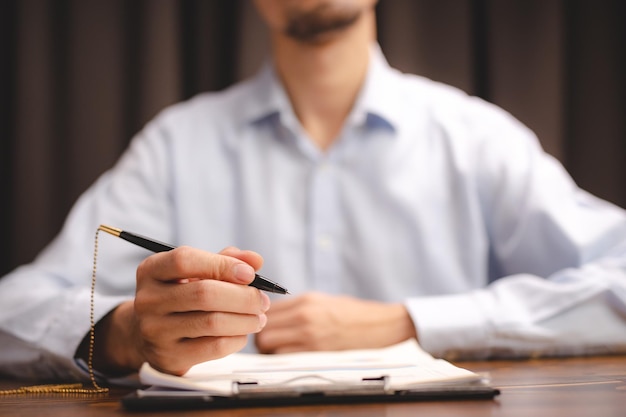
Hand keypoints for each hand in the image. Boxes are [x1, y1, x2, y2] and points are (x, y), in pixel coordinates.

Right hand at [83, 246, 269, 375]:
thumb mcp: (196, 271)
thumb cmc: (181, 294)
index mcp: (151, 270)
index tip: (249, 274)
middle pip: (204, 293)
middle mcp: (148, 300)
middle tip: (263, 301)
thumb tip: (255, 260)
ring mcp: (155, 331)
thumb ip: (226, 260)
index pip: (185, 260)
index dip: (222, 265)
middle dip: (243, 297)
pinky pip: (213, 347)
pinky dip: (236, 338)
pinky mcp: (169, 356)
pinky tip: (243, 333)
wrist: (149, 334)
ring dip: (245, 319)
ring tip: (259, 317)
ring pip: (212, 322)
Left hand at [255, 292, 416, 353]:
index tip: (264, 328)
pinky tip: (291, 359)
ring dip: (269, 352)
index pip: (266, 310)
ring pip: (269, 345)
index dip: (261, 321)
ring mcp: (310, 334)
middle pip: (263, 329)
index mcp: (306, 300)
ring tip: (279, 352)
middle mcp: (304, 315)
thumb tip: (272, 315)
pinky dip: (282, 360)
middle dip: (261, 339)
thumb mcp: (323, 301)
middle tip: (268, 344)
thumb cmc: (353, 314)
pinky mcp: (317, 352)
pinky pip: (285, 358)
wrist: (381, 325)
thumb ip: (297, 307)